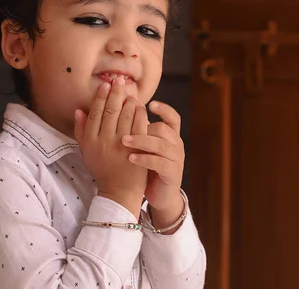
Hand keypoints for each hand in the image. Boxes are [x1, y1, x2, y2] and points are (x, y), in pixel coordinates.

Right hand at [74, 78, 147, 217]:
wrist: (119, 191)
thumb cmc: (103, 170)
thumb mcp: (87, 152)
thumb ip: (81, 131)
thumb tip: (78, 110)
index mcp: (90, 141)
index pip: (95, 113)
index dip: (101, 97)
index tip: (106, 85)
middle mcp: (103, 141)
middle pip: (110, 110)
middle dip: (115, 93)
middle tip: (120, 80)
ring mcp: (120, 145)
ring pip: (125, 115)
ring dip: (129, 101)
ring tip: (131, 93)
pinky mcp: (136, 148)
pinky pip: (139, 124)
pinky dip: (140, 113)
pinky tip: (141, 106)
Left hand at [121, 101, 184, 229]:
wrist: (161, 195)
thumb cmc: (150, 167)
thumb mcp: (146, 147)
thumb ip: (140, 130)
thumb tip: (121, 110)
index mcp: (171, 136)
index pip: (173, 117)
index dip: (164, 109)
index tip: (149, 104)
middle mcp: (176, 145)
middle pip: (163, 129)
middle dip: (143, 124)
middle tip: (124, 121)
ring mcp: (176, 159)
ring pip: (161, 145)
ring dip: (141, 141)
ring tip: (123, 140)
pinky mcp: (173, 173)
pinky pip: (159, 163)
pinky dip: (144, 159)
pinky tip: (131, 158)